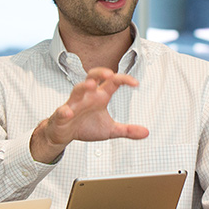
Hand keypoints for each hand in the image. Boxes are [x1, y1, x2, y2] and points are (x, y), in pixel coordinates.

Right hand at [29, 69, 147, 162]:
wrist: (65, 134)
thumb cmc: (86, 126)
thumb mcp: (110, 130)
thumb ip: (127, 130)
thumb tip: (146, 132)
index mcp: (100, 96)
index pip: (113, 82)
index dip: (124, 79)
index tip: (136, 83)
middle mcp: (87, 96)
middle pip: (92, 77)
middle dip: (100, 73)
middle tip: (110, 74)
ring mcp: (73, 104)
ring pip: (77, 90)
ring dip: (83, 86)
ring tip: (91, 85)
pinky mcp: (62, 115)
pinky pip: (62, 111)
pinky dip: (65, 111)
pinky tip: (68, 112)